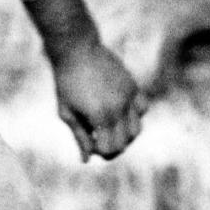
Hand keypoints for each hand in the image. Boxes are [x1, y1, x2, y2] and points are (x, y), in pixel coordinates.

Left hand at [51, 40, 145, 161]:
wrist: (77, 49)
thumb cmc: (66, 81)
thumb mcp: (66, 111)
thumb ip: (79, 136)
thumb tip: (86, 160)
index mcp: (100, 116)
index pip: (110, 148)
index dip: (100, 151)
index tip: (90, 142)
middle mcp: (119, 108)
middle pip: (125, 142)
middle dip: (112, 146)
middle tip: (98, 137)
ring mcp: (129, 96)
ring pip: (137, 129)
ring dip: (125, 134)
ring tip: (109, 126)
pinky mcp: (133, 85)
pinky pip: (143, 108)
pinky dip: (135, 116)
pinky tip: (119, 111)